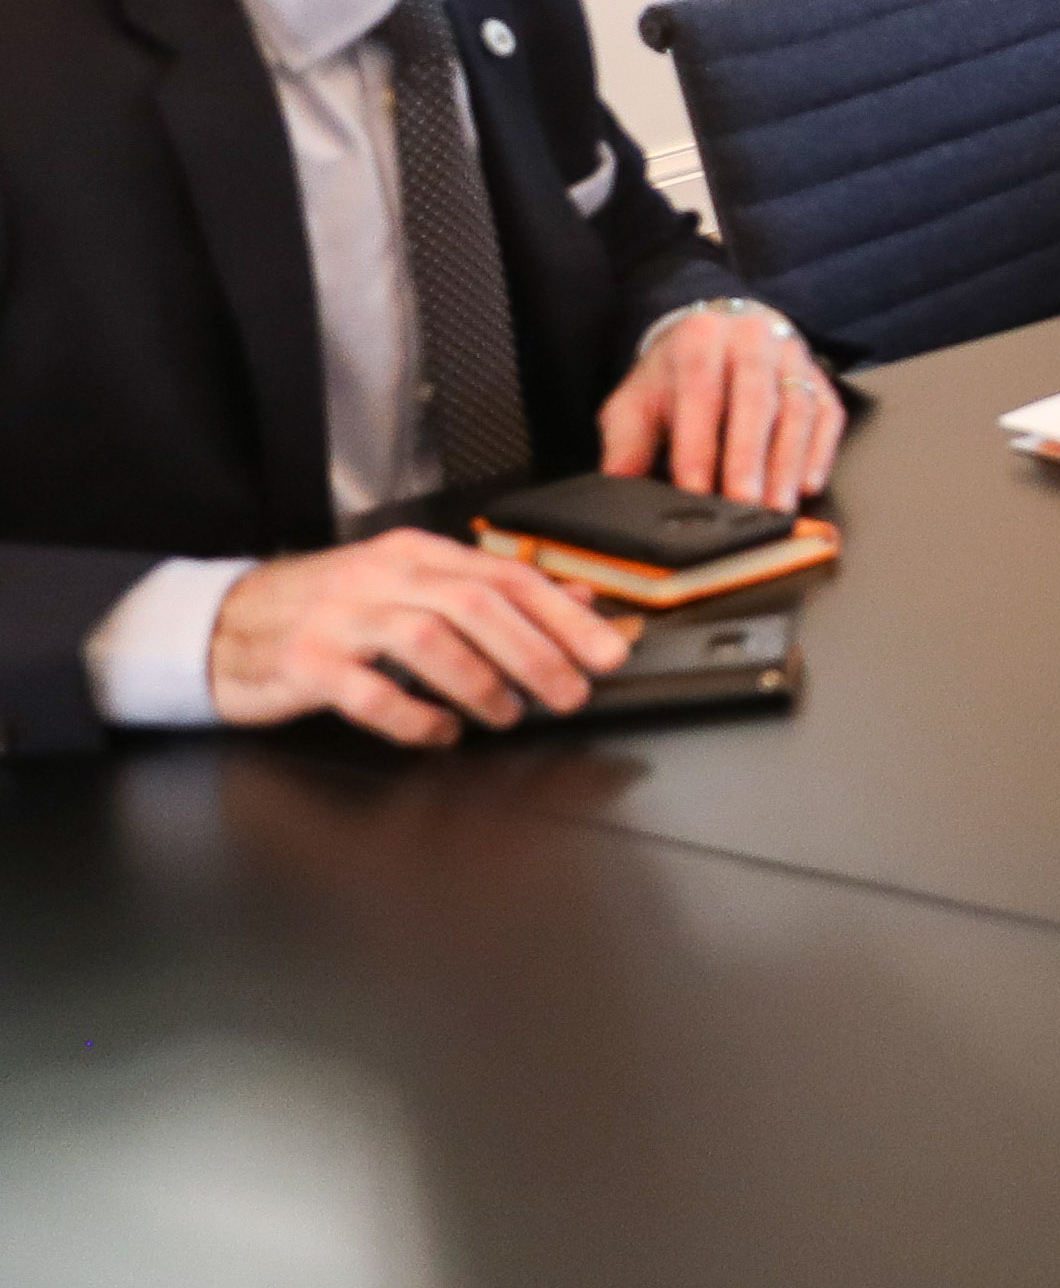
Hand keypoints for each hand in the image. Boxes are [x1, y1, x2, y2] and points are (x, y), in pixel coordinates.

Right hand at [206, 532, 630, 743]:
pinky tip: (439, 733)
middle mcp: (380, 577)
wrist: (224, 624)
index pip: (507, 575)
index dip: (564, 615)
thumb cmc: (330, 611)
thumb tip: (575, 598)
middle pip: (476, 604)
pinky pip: (368, 692)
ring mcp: (339, 618)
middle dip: (536, 652)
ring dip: (482, 683)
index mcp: (415, 554)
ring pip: (428, 640)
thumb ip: (488, 590)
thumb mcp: (410, 587)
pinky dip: (414, 717)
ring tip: (507, 715)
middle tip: (571, 693)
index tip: (607, 651)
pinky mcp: (303, 663)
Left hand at [597, 300, 844, 507]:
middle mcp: (751, 338)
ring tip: (777, 507)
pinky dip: (821, 452)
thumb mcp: (636, 401)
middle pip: (755, 401)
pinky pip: (828, 414)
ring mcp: (791, 354)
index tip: (694, 490)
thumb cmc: (674, 377)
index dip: (698, 445)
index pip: (700, 393)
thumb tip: (619, 490)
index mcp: (699, 338)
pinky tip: (807, 484)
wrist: (718, 335)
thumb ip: (626, 444)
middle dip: (749, 459)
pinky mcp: (818, 376)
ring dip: (788, 463)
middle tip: (745, 506)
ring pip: (796, 410)